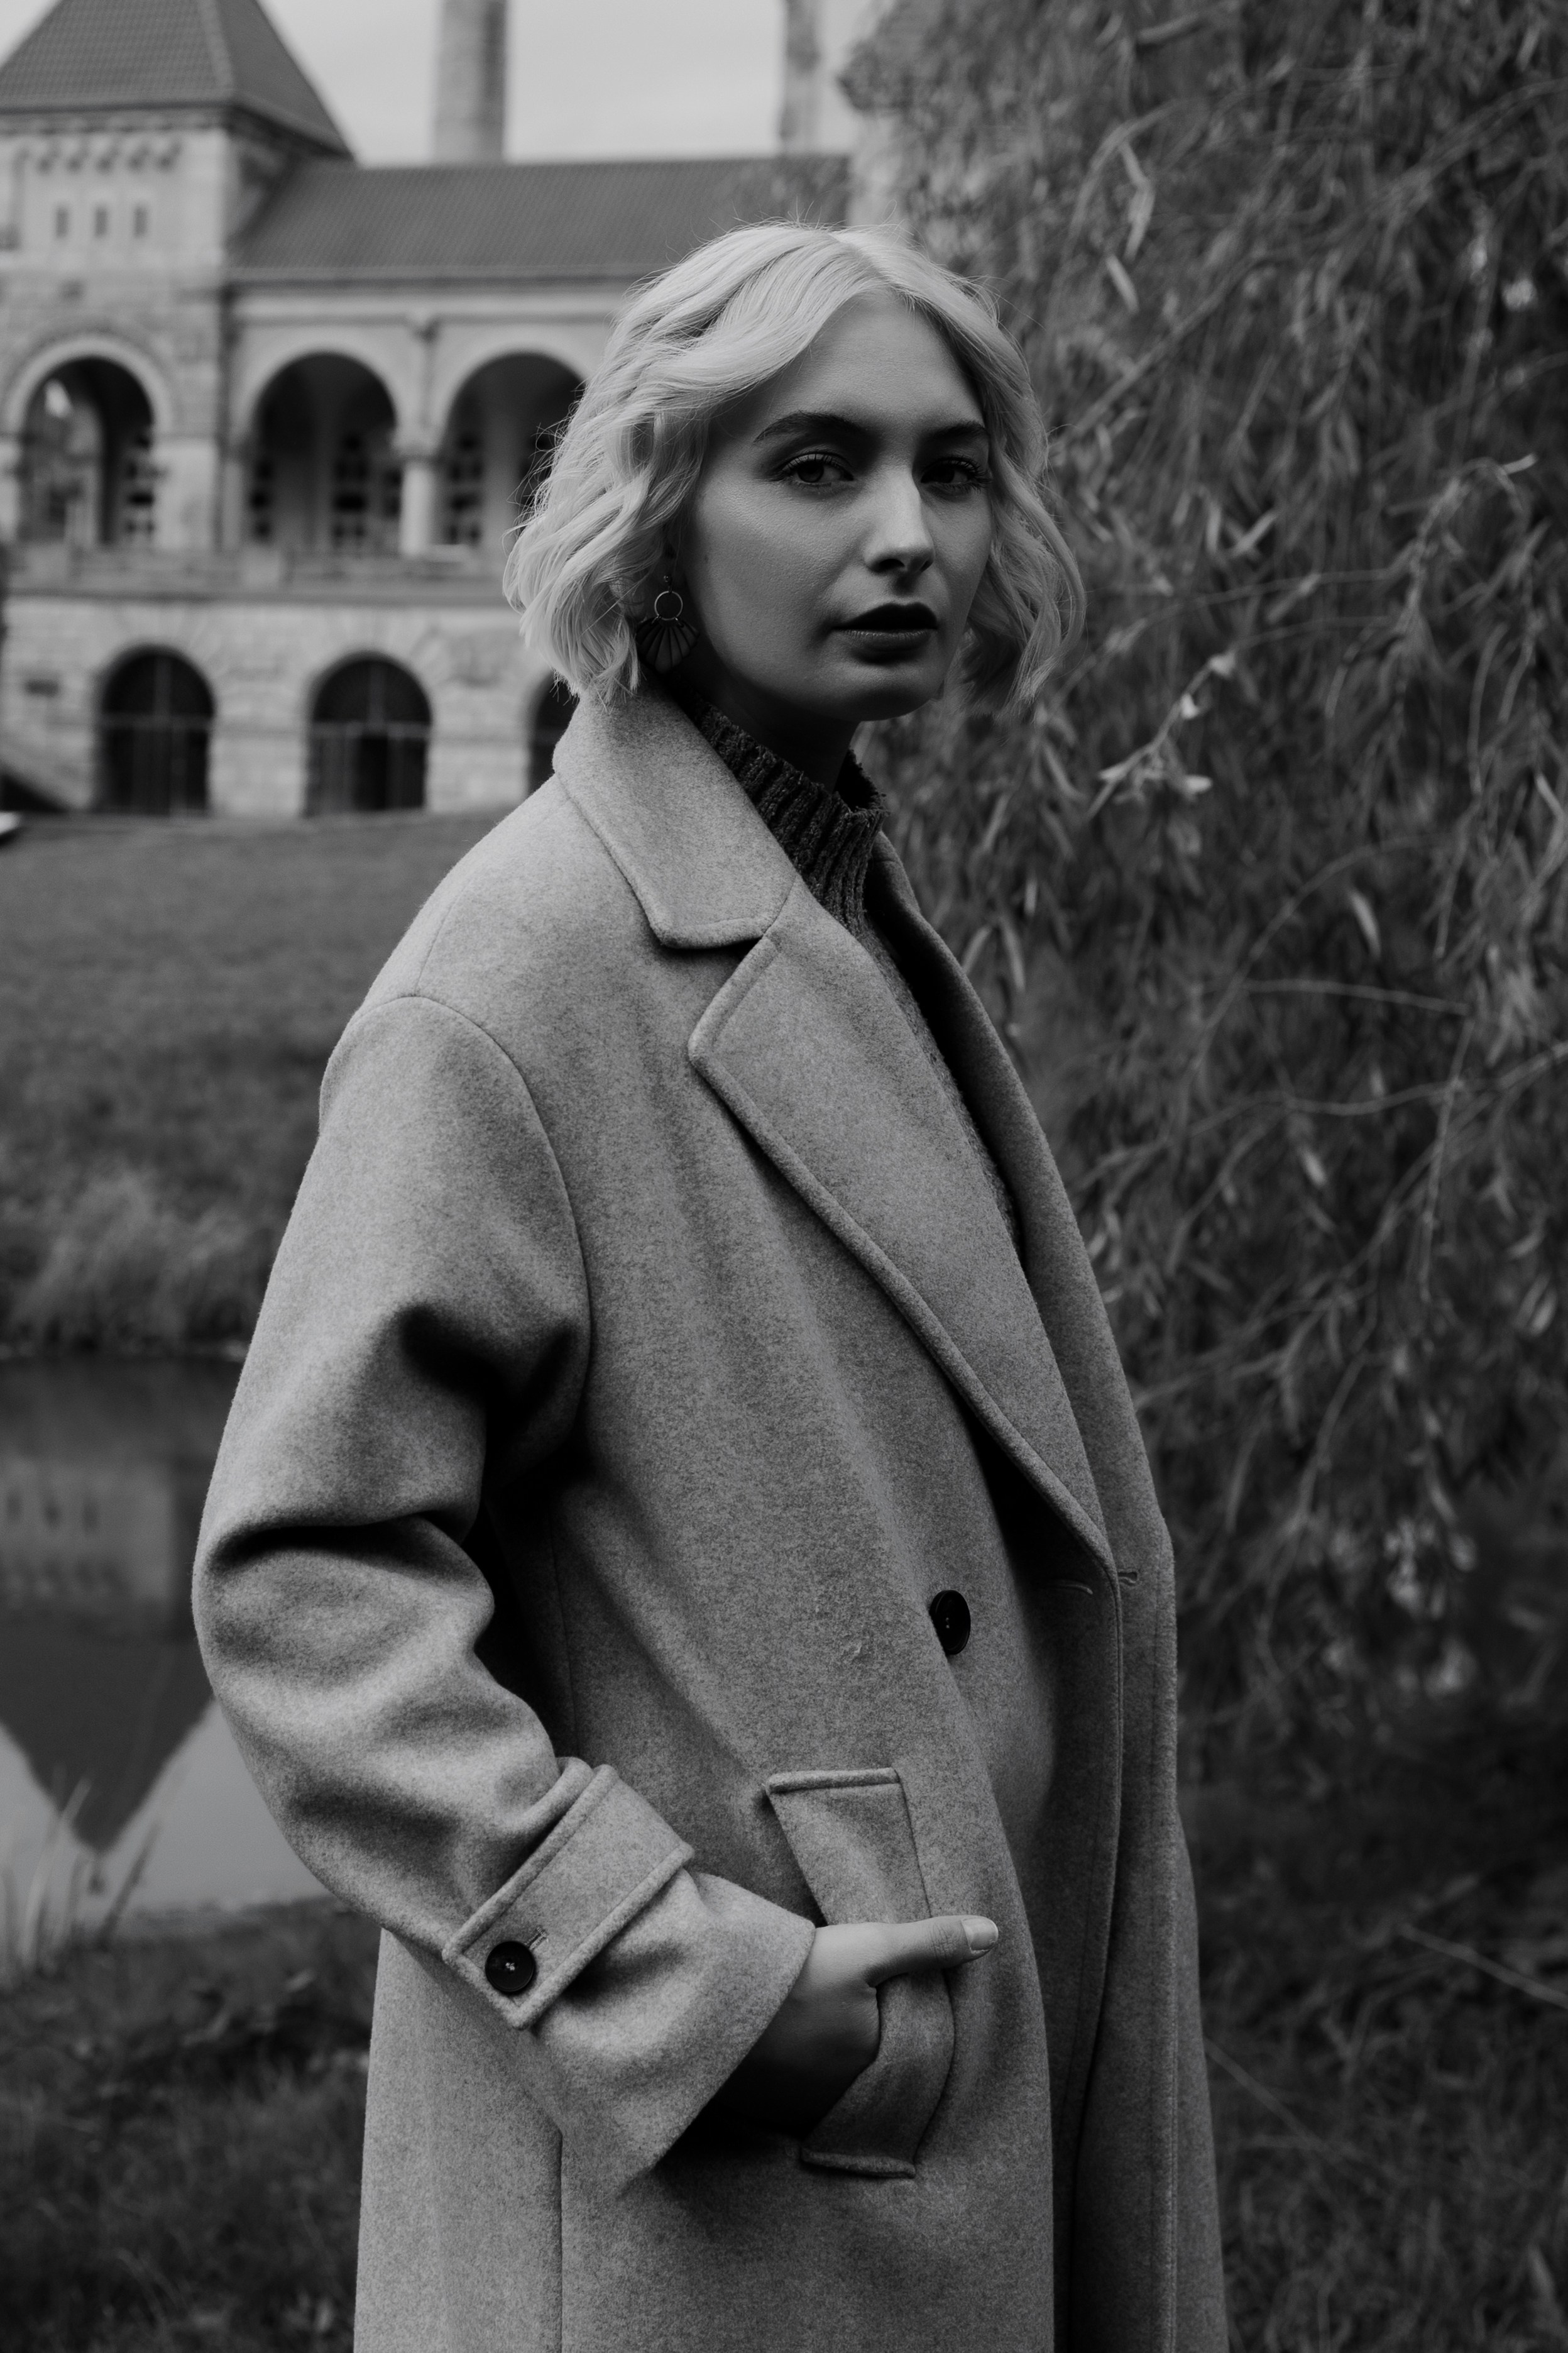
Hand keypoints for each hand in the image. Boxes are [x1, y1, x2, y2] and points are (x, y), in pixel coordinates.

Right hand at [716, 1914, 998, 2134]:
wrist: (706, 1999)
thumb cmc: (797, 1974)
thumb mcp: (868, 1947)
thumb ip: (929, 1945)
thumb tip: (993, 1934)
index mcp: (873, 2069)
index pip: (908, 2060)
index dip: (909, 2034)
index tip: (899, 2009)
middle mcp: (840, 2102)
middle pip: (869, 2077)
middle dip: (872, 2055)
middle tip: (860, 2017)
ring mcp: (796, 2111)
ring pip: (831, 2090)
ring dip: (833, 2070)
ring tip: (826, 2030)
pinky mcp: (759, 2109)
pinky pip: (793, 2099)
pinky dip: (798, 2078)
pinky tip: (791, 2048)